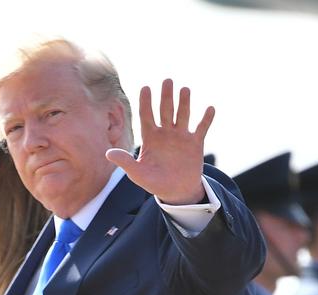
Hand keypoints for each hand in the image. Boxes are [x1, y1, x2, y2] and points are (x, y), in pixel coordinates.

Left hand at [106, 79, 214, 204]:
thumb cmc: (154, 182)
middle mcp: (165, 133)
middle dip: (166, 96)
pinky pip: (202, 128)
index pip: (146, 116)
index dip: (146, 102)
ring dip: (184, 103)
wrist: (176, 191)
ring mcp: (181, 136)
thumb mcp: (137, 173)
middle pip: (165, 110)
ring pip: (182, 115)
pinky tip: (210, 108)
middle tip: (167, 80)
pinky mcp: (196, 143)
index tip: (145, 87)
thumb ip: (125, 161)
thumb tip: (108, 153)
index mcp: (150, 137)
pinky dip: (206, 119)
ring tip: (185, 89)